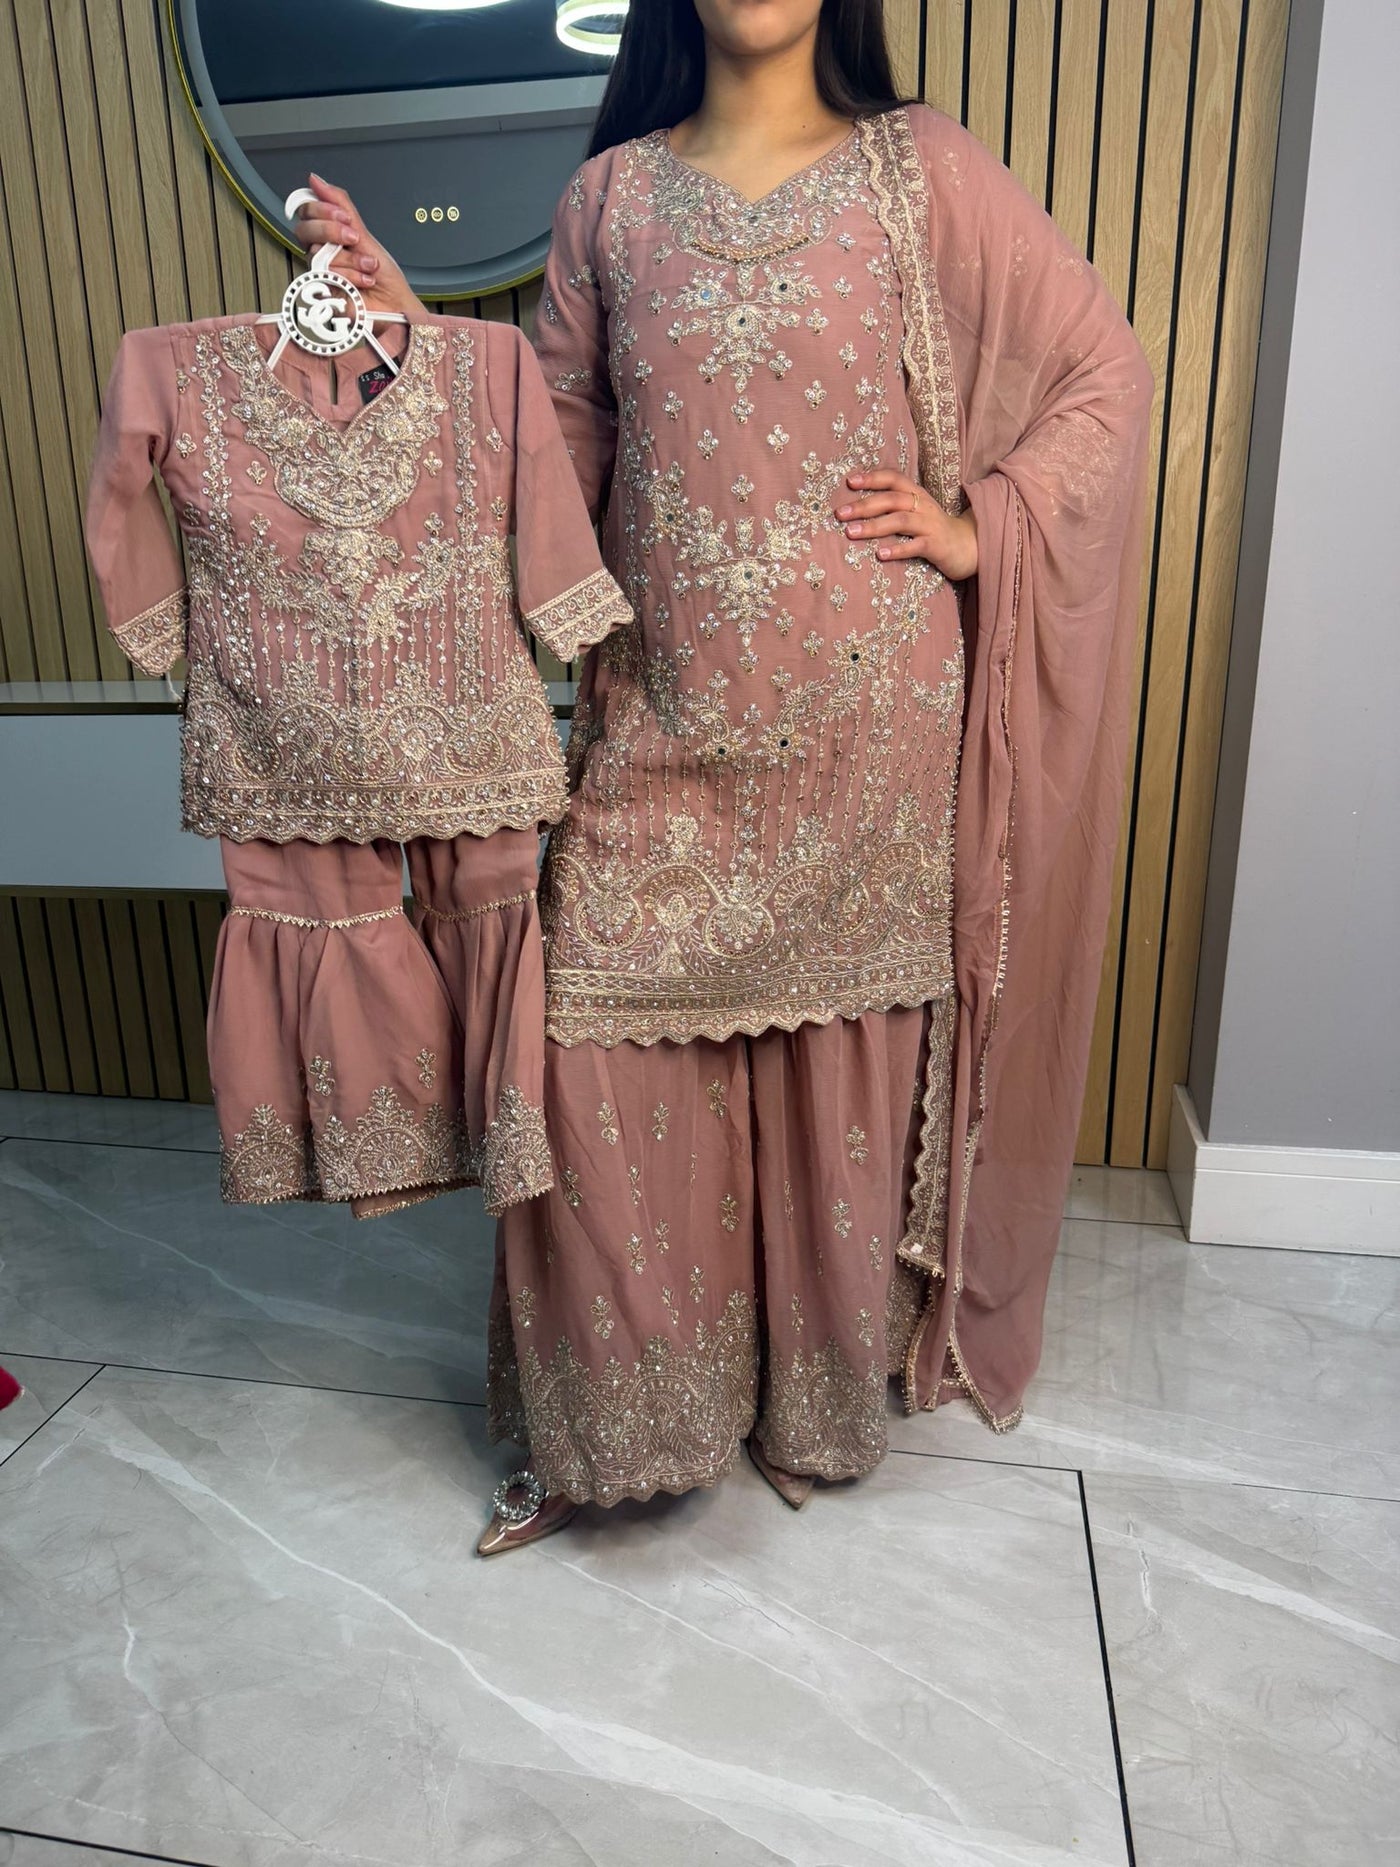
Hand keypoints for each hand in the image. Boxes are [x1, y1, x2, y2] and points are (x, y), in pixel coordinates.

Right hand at [291, 175, 422, 318]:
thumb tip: (315, 180)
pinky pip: (327, 275)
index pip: (306, 212)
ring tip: (369, 267)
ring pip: (319, 254)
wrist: (396, 304)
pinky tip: (364, 281)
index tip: (344, 217)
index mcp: (327, 237)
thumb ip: (340, 205)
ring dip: (352, 259)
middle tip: (354, 238)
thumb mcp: (364, 232)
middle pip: (304, 230)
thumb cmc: (383, 275)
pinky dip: (351, 277)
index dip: (321, 209)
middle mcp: (320, 254)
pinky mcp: (324, 294)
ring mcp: (320, 274)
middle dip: (332, 231)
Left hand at [836, 469, 978, 579]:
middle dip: (864, 505)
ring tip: (851, 532)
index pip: (893, 478)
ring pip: (900, 521)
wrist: (968, 546)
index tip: (849, 482)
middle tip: (840, 514)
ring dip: (874, 526)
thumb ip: (893, 505)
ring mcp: (930, 525)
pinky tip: (880, 555)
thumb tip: (857, 506)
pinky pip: (915, 546)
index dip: (872, 478)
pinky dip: (897, 550)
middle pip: (892, 500)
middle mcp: (923, 506)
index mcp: (916, 494)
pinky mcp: (936, 546)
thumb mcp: (916, 511)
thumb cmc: (932, 529)